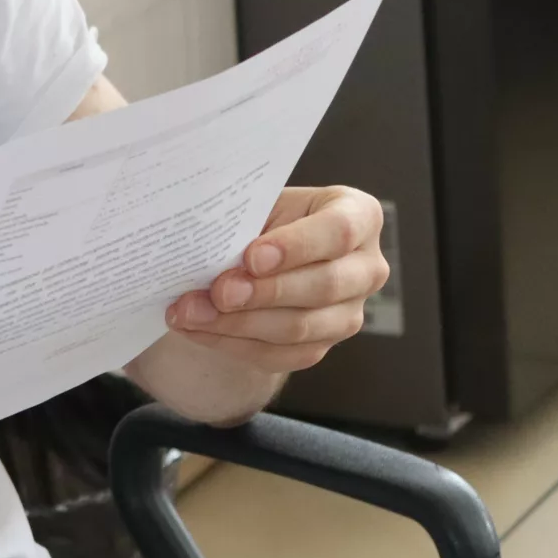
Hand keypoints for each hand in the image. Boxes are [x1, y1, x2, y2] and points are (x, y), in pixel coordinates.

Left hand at [163, 185, 387, 375]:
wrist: (262, 250)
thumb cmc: (265, 217)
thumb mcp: (260, 202)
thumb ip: (245, 220)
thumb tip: (206, 246)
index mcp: (360, 216)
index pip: (339, 232)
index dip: (296, 247)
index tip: (252, 257)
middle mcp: (366, 268)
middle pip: (324, 286)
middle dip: (264, 292)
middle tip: (218, 291)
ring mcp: (349, 313)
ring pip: (300, 328)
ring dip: (239, 323)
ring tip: (191, 312)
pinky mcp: (322, 346)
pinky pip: (280, 355)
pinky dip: (233, 343)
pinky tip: (198, 329)